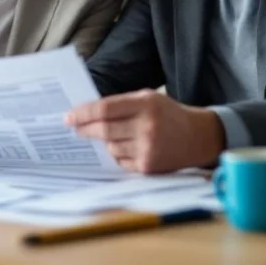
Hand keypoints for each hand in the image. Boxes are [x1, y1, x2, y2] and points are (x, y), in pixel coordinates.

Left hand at [64, 89, 225, 173]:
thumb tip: (88, 113)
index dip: (83, 113)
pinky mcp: (148, 167)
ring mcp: (147, 149)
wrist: (198, 137)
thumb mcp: (149, 98)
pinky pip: (121, 162)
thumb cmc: (168, 114)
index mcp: (145, 105)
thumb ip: (122, 104)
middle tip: (74, 128)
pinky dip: (120, 155)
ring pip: (111, 148)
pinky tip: (130, 148)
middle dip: (84, 129)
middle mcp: (146, 127)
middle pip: (104, 130)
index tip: (68, 117)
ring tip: (115, 136)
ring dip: (107, 143)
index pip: (105, 109)